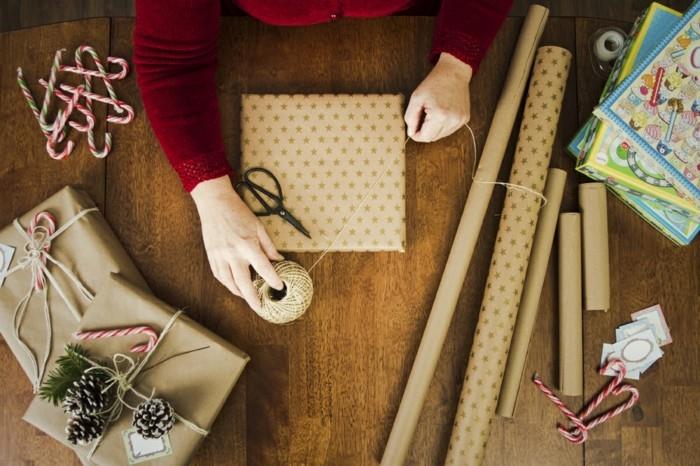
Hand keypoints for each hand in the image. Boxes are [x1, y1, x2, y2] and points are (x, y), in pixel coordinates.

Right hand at [191, 175, 283, 311]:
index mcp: (247, 244)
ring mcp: (219, 256)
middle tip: (260, 307)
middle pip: (243, 282)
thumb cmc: (238, 212)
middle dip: (252, 298)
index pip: (263, 268)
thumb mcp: (258, 226)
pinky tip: (234, 287)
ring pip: (229, 282)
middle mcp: (232, 253)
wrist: (214, 202)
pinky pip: (219, 275)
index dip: (272, 279)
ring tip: (248, 298)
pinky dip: (227, 284)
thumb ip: (269, 246)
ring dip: (239, 293)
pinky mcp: (211, 255)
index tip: (279, 287)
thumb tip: (279, 260)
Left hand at [405, 52, 472, 141]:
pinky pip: (450, 129)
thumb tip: (411, 133)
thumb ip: (410, 118)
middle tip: (422, 116)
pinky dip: (443, 125)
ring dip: (434, 129)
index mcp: (440, 116)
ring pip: (441, 135)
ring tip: (432, 113)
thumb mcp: (416, 98)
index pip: (426, 137)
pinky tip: (441, 112)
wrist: (454, 72)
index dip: (417, 134)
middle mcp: (453, 121)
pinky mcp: (465, 119)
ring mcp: (460, 121)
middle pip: (433, 138)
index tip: (413, 127)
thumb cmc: (434, 83)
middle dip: (425, 131)